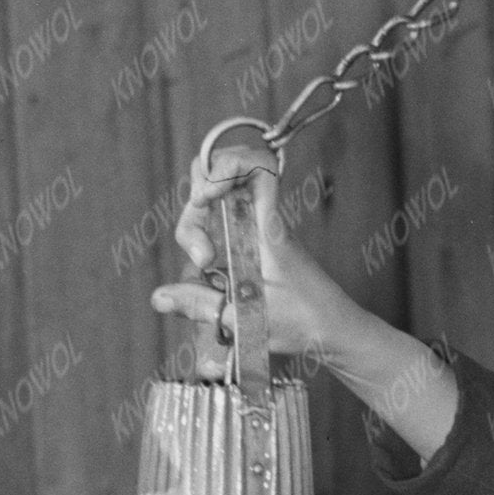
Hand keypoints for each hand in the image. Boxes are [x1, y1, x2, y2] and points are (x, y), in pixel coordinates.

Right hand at [152, 143, 335, 372]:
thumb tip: (158, 297)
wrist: (335, 331)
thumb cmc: (305, 322)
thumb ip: (201, 305)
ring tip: (202, 262)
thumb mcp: (249, 317)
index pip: (256, 164)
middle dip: (196, 207)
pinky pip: (222, 223)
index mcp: (268, 226)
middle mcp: (260, 220)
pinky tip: (205, 266)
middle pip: (219, 181)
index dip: (223, 166)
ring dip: (197, 224)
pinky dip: (205, 236)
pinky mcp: (251, 245)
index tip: (204, 198)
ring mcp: (255, 230)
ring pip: (217, 201)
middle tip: (201, 256)